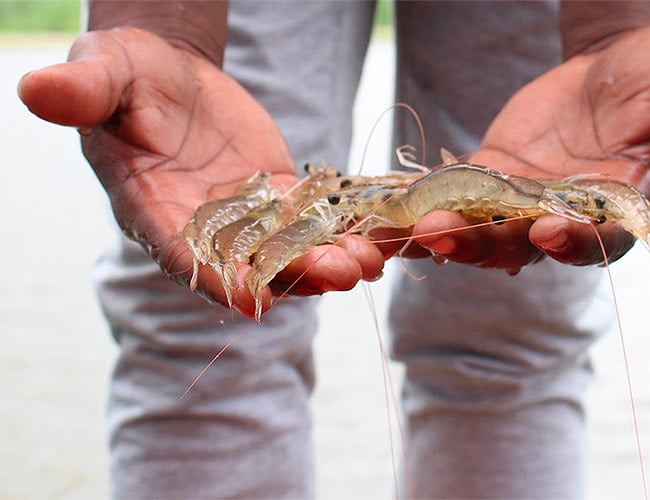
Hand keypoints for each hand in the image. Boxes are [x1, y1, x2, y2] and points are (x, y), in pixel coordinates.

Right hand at [18, 27, 383, 316]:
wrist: (170, 76)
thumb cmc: (127, 75)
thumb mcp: (104, 74)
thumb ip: (82, 90)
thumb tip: (36, 89)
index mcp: (152, 207)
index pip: (181, 252)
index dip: (214, 277)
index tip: (252, 299)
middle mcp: (201, 226)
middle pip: (249, 263)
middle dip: (295, 273)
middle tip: (340, 275)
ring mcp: (244, 218)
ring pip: (288, 250)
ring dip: (328, 259)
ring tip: (369, 262)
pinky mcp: (277, 199)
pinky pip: (311, 222)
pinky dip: (339, 232)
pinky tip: (376, 238)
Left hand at [412, 23, 649, 268]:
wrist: (615, 69)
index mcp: (625, 204)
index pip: (605, 237)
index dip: (580, 241)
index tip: (550, 233)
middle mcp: (573, 216)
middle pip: (531, 245)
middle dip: (493, 245)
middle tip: (452, 239)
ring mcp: (528, 204)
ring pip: (488, 232)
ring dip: (452, 236)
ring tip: (416, 231)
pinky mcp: (494, 182)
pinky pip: (459, 201)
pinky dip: (428, 211)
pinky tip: (392, 218)